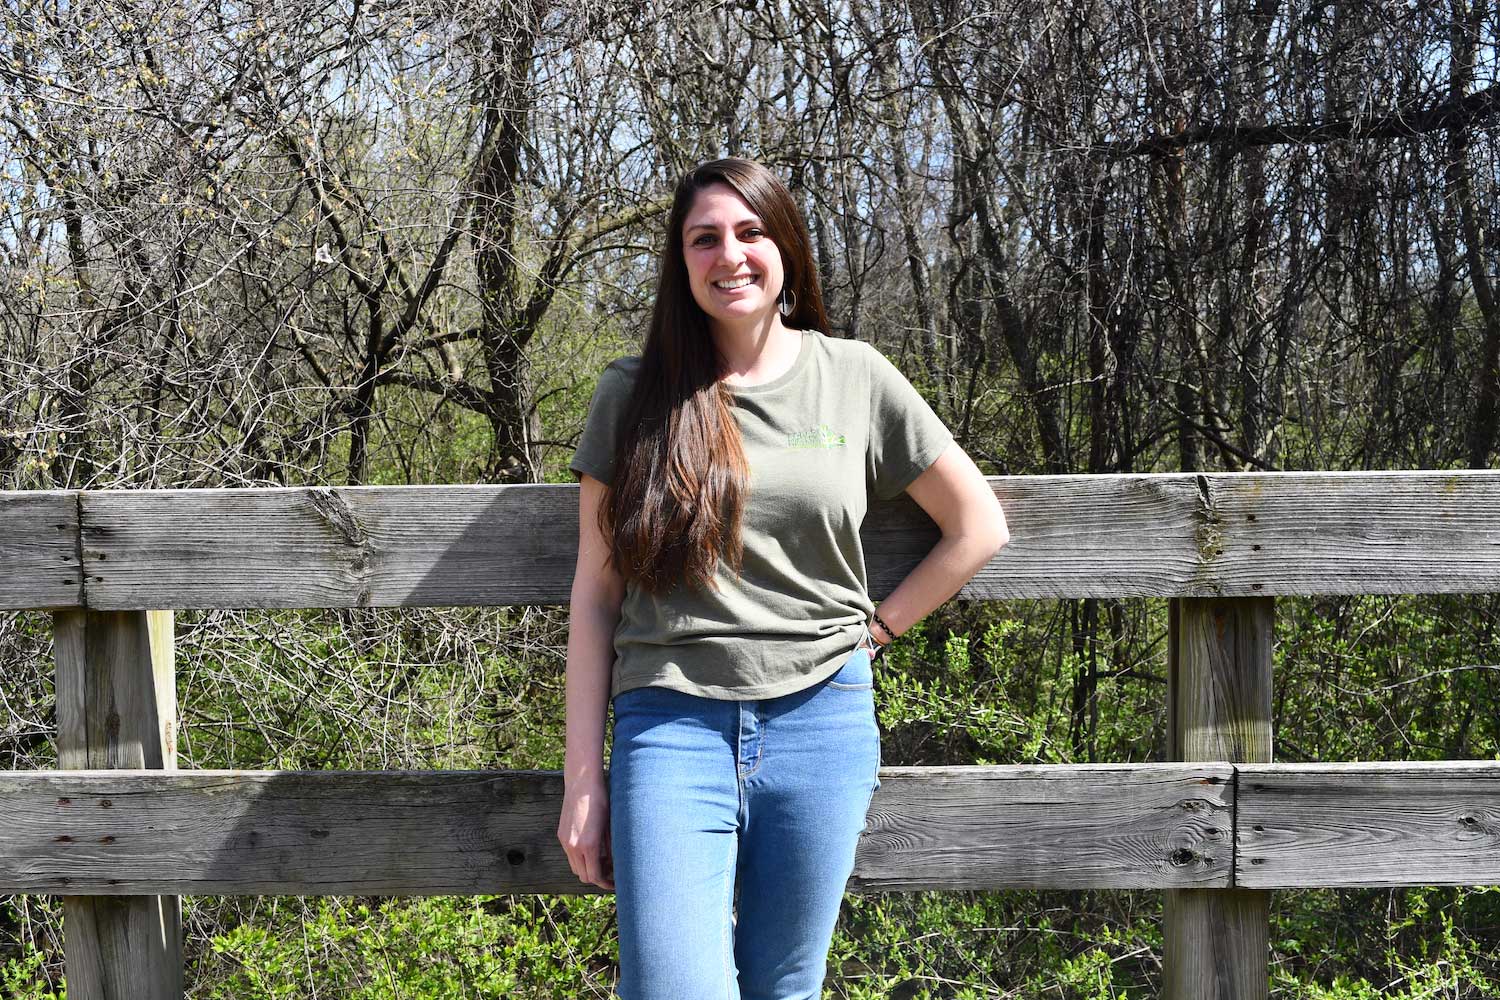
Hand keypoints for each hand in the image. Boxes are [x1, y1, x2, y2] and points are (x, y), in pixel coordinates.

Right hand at [557, 773, 614, 890]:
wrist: (582, 783)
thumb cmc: (601, 801)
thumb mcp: (610, 825)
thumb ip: (611, 847)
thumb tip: (616, 864)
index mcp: (589, 845)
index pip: (594, 876)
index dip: (605, 884)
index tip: (615, 883)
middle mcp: (574, 846)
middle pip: (583, 876)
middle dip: (597, 878)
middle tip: (611, 873)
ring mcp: (565, 841)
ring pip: (575, 867)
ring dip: (587, 869)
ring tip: (602, 860)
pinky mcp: (561, 835)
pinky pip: (570, 855)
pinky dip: (580, 858)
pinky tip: (592, 849)